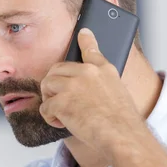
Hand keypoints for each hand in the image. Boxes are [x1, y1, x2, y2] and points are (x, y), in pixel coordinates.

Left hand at [40, 28, 143, 150]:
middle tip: (58, 98)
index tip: (82, 31)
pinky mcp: (62, 101)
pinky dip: (50, 117)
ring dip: (50, 99)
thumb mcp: (117, 93)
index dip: (85, 39)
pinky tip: (61, 123)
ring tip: (61, 112)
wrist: (121, 135)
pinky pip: (45, 106)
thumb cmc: (121, 122)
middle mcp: (87, 72)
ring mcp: (73, 85)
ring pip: (47, 84)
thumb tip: (87, 90)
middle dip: (53, 84)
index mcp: (103, 69)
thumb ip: (101, 84)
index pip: (91, 49)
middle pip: (57, 69)